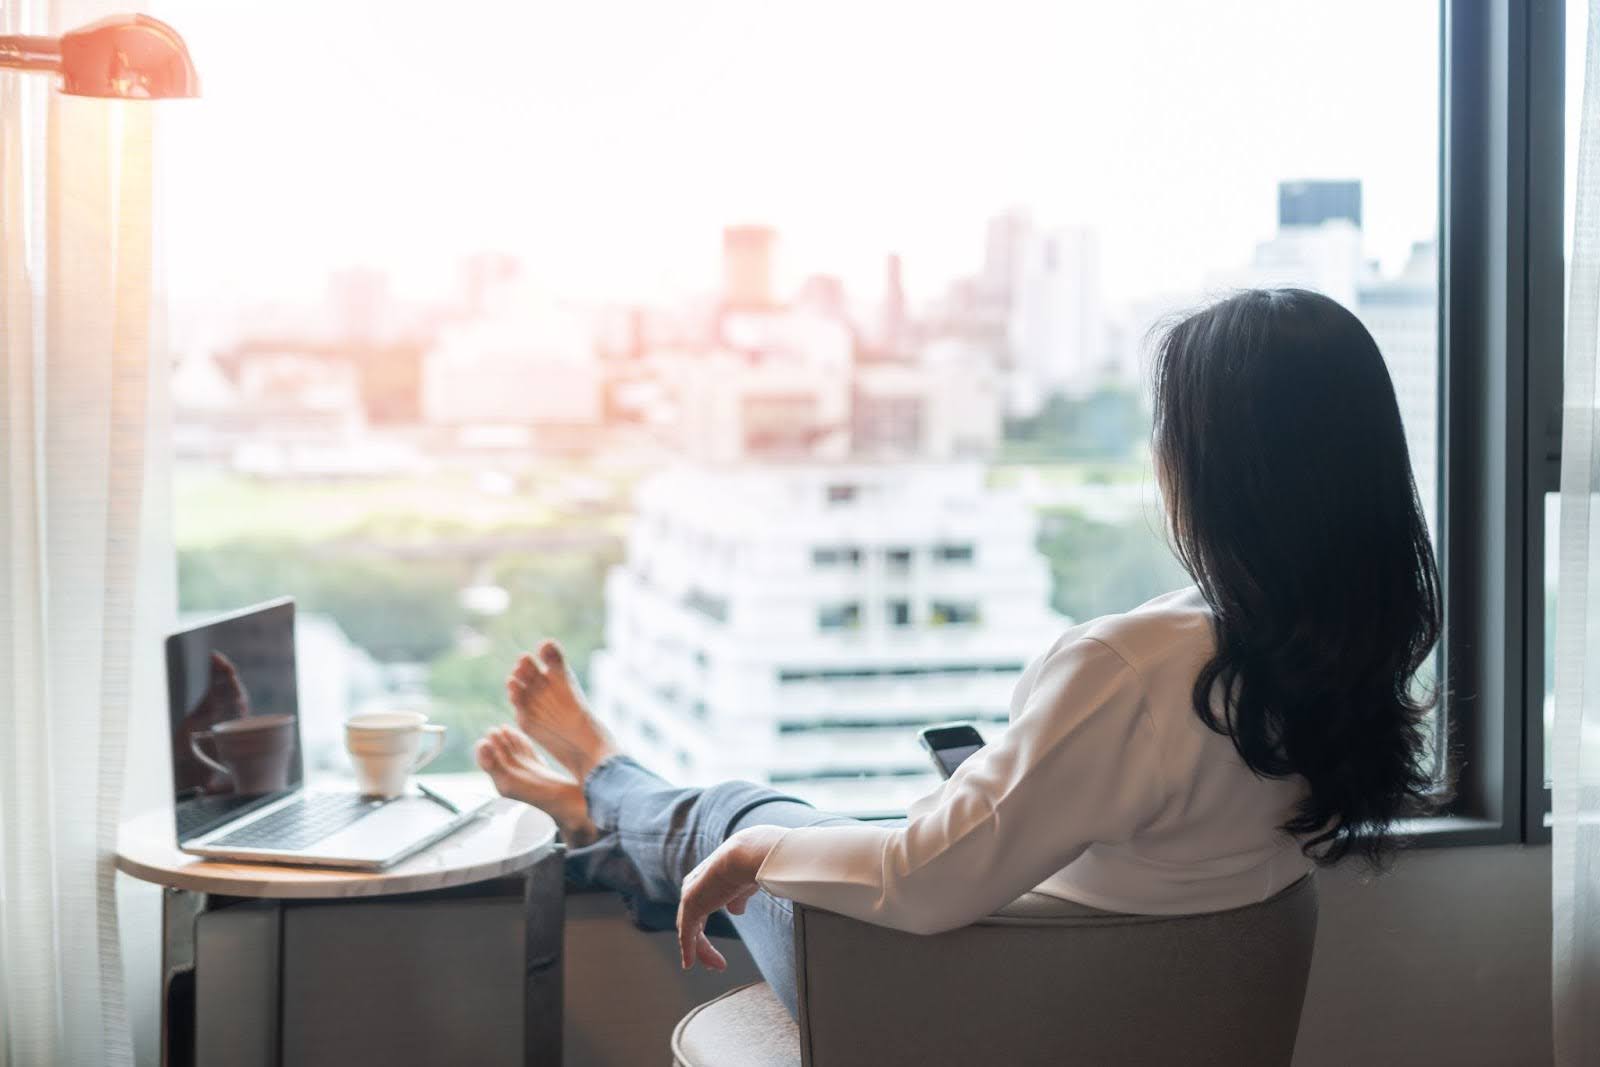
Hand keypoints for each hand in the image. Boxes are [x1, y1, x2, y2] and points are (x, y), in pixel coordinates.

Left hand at [676, 826, 786, 970]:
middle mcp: (692, 887)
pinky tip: (690, 964)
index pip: (698, 913)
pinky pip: (687, 933)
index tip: (713, 953)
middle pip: (691, 924)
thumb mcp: (744, 886)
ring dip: (701, 951)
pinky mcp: (691, 904)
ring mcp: (690, 896)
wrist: (747, 856)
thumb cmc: (750, 865)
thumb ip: (737, 899)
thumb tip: (735, 911)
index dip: (702, 934)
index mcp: (704, 882)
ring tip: (716, 967)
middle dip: (701, 946)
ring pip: (689, 932)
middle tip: (714, 965)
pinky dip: (688, 950)